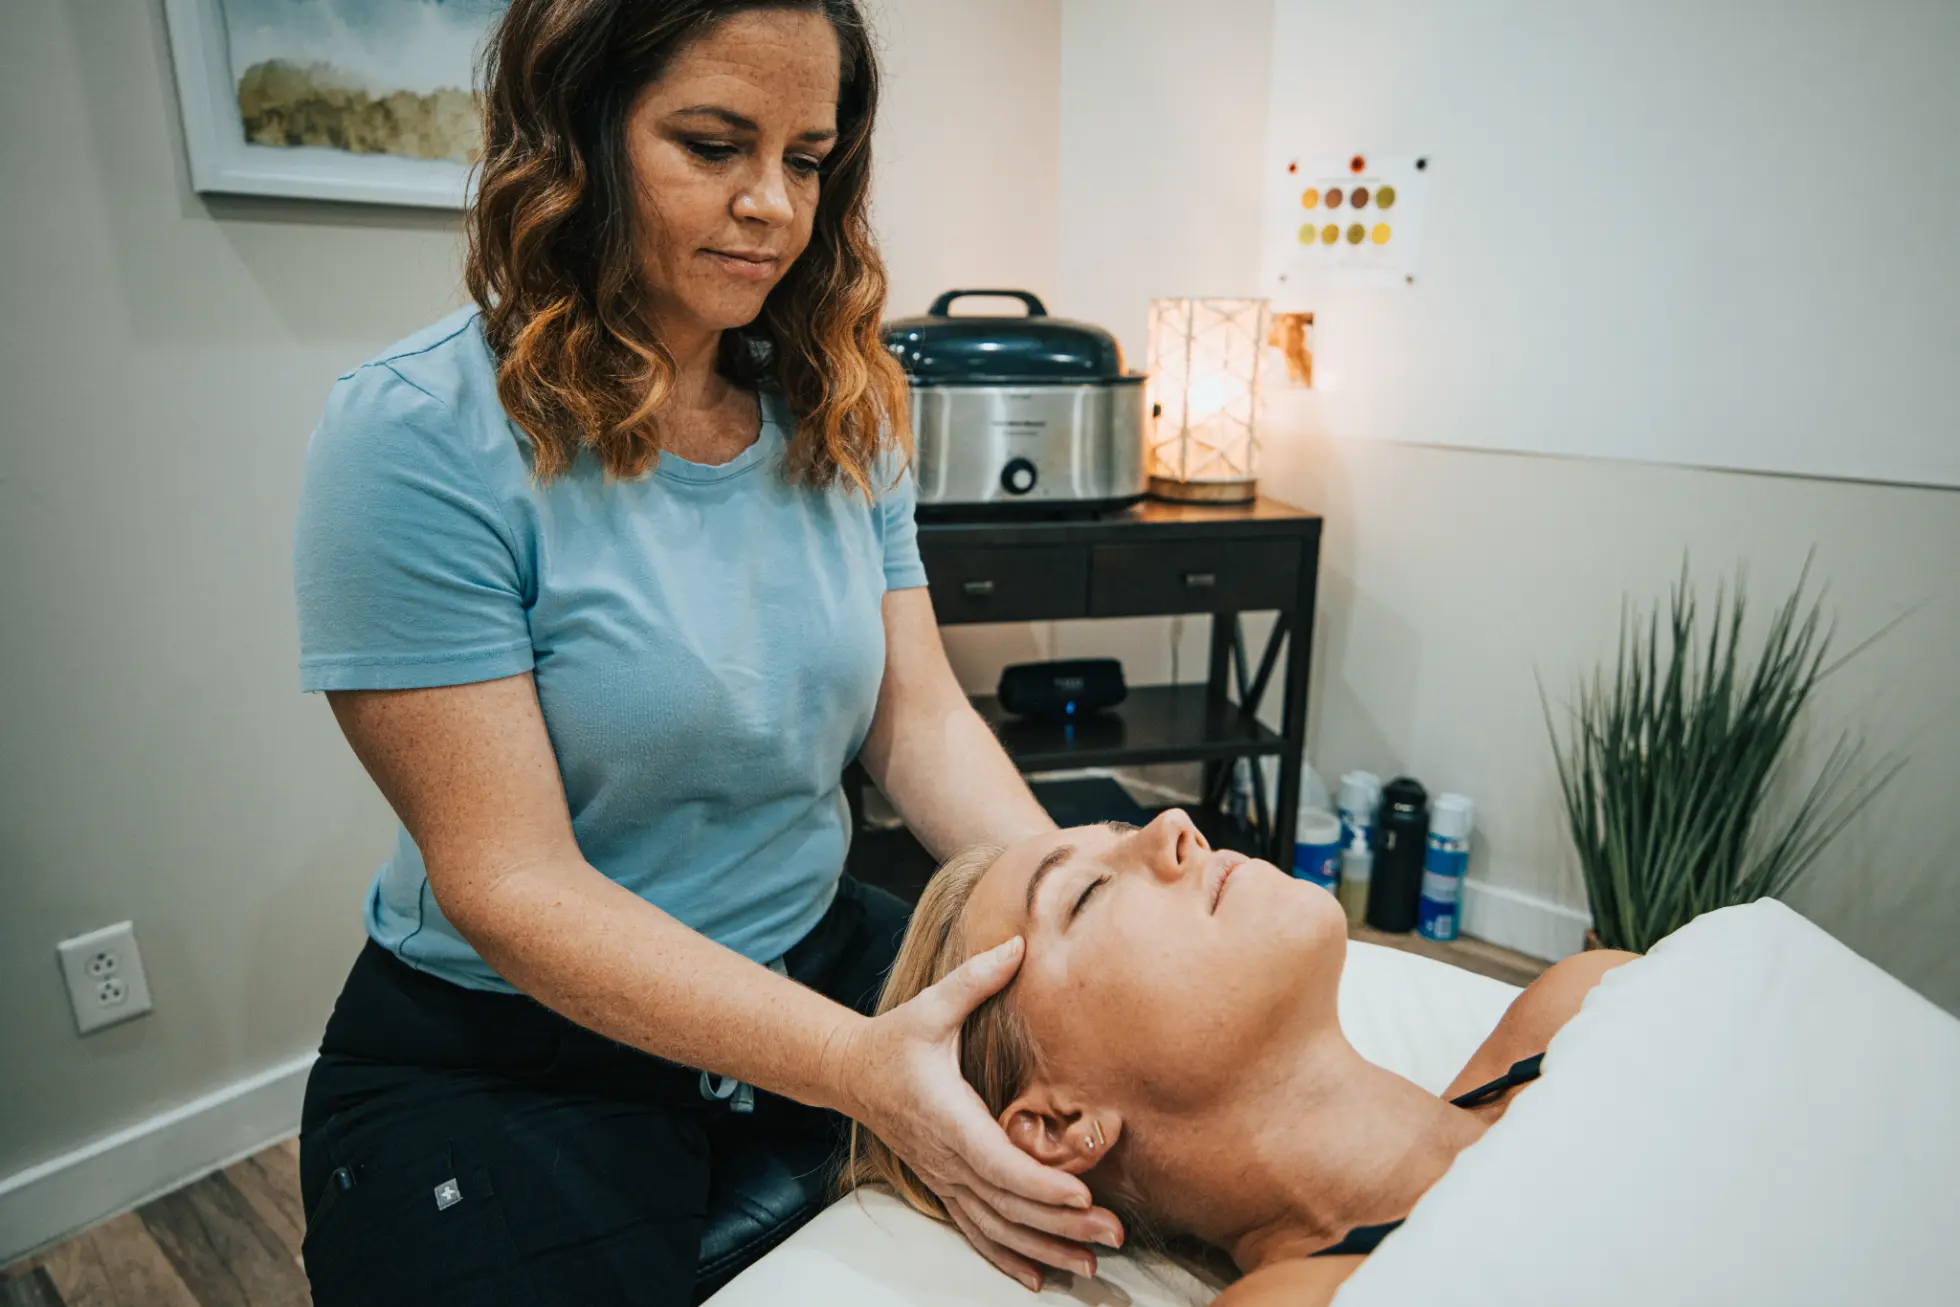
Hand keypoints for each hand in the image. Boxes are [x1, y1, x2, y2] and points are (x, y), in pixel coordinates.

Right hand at [836, 935, 1125, 1289]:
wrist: (851, 1074)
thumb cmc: (896, 1039)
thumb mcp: (931, 1005)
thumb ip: (976, 980)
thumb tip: (1018, 944)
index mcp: (948, 1116)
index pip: (998, 1162)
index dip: (1040, 1185)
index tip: (1081, 1196)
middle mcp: (947, 1158)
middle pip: (1008, 1205)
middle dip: (1062, 1226)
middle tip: (1114, 1234)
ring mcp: (945, 1179)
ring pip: (997, 1228)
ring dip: (1045, 1249)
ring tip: (1092, 1265)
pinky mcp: (945, 1187)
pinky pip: (978, 1232)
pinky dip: (1009, 1258)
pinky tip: (1040, 1279)